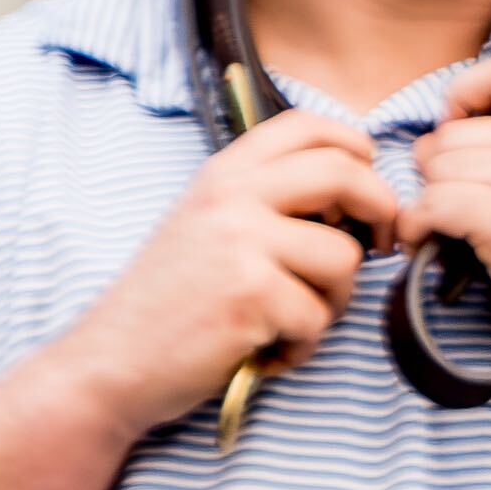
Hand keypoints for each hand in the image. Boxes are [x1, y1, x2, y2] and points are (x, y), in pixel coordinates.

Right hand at [52, 113, 396, 434]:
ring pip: (344, 258)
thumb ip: (266, 199)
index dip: (354, 146)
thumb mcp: (206, 225)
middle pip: (346, 174)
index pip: (306, 126)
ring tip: (290, 319)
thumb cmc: (168, 302)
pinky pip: (319, 317)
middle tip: (381, 246)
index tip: (367, 180)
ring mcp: (241, 243)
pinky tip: (265, 350)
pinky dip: (302, 345)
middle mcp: (231, 197)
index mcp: (223, 174)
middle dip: (381, 211)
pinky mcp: (251, 295)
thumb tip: (355, 190)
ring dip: (333, 300)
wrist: (109, 363)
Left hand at [403, 51, 490, 410]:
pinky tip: (429, 248)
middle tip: (453, 208)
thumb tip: (446, 139)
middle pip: (452, 131)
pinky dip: (417, 229)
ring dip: (427, 203)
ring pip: (435, 167)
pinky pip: (429, 205)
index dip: (466, 93)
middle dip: (438, 171)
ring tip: (444, 233)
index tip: (463, 132)